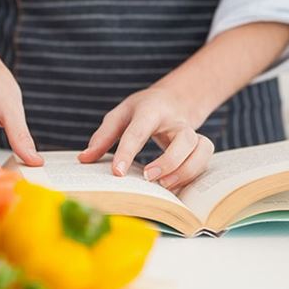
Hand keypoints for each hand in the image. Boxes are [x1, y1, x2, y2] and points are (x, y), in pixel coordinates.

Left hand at [78, 86, 213, 191]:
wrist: (173, 100)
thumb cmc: (141, 110)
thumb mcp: (119, 115)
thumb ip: (103, 137)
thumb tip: (84, 159)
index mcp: (151, 111)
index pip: (139, 131)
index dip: (127, 152)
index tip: (117, 173)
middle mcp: (176, 121)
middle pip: (184, 139)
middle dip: (169, 161)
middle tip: (148, 178)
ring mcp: (192, 133)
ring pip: (202, 149)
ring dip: (186, 171)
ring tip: (164, 187)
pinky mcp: (200, 146)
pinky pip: (205, 162)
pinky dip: (192, 176)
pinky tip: (174, 188)